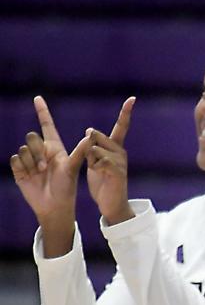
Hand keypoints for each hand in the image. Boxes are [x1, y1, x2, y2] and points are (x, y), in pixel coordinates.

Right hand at [10, 96, 86, 225]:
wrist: (54, 205)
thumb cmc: (66, 187)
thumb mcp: (73, 168)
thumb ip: (80, 151)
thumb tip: (90, 136)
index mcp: (55, 147)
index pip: (47, 125)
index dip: (42, 112)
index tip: (38, 98)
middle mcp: (41, 151)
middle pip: (32, 136)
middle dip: (36, 150)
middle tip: (44, 166)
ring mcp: (29, 160)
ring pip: (23, 148)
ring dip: (31, 161)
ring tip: (40, 173)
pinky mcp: (19, 169)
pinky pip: (15, 159)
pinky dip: (21, 167)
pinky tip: (29, 176)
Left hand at [85, 97, 135, 224]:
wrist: (111, 205)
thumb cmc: (102, 184)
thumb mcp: (95, 162)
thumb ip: (92, 147)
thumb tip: (90, 130)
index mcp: (116, 148)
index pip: (121, 127)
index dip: (126, 112)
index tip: (132, 99)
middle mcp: (121, 151)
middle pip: (96, 135)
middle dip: (87, 147)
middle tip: (93, 164)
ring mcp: (121, 161)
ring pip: (95, 148)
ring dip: (89, 160)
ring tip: (96, 172)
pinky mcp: (117, 170)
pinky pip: (99, 159)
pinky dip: (94, 166)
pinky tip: (99, 174)